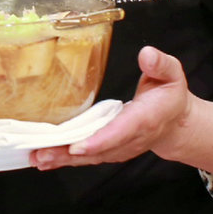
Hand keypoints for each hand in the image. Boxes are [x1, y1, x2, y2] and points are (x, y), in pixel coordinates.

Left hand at [29, 46, 193, 170]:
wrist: (175, 123)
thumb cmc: (169, 96)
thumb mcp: (170, 74)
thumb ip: (160, 64)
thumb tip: (146, 54)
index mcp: (145, 119)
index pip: (120, 132)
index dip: (99, 141)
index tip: (77, 145)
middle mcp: (130, 139)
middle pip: (98, 150)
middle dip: (69, 153)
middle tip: (42, 153)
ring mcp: (120, 148)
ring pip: (90, 157)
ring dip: (62, 158)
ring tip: (37, 157)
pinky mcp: (110, 151)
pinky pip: (87, 157)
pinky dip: (66, 159)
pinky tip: (45, 159)